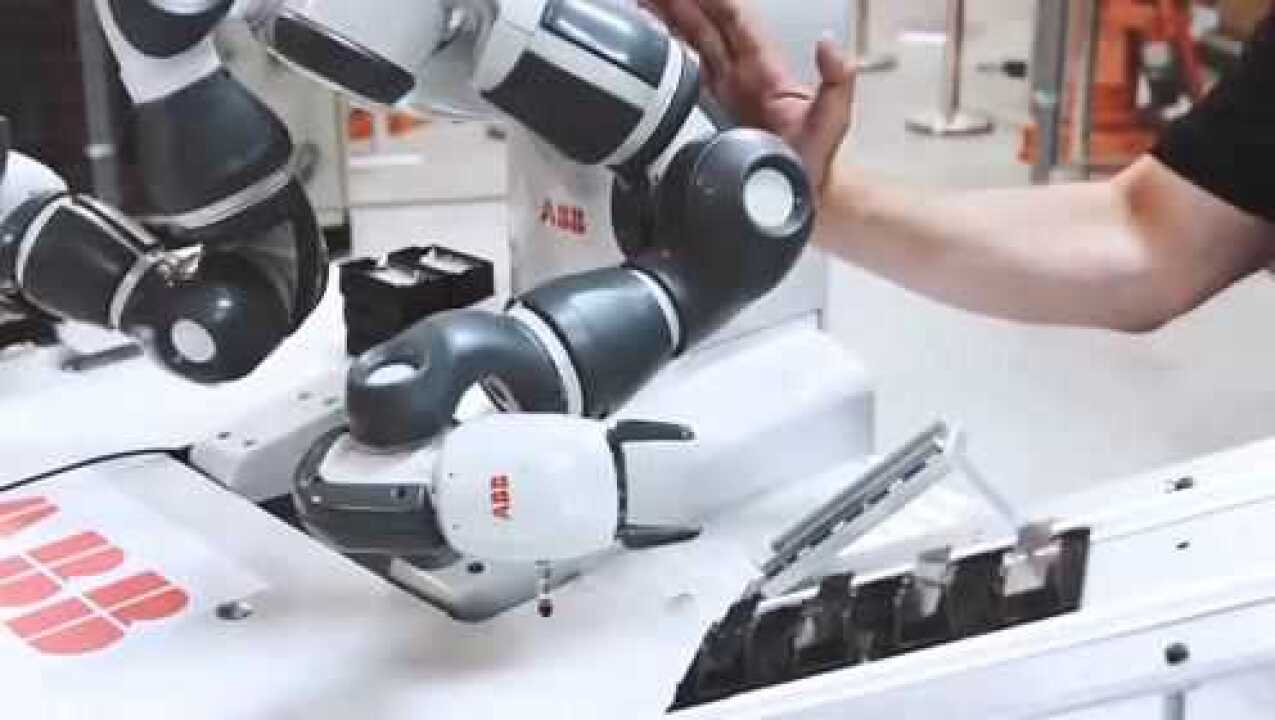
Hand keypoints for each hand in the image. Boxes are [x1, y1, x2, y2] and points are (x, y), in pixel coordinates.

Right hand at [642, 0, 854, 196]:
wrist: (800, 201)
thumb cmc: (815, 163)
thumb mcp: (832, 121)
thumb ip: (836, 83)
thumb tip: (830, 46)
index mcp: (765, 70)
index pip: (736, 22)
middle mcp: (741, 77)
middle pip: (706, 27)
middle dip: (682, 3)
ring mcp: (723, 94)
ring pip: (691, 47)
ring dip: (668, 22)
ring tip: (644, 3)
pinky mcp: (707, 115)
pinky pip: (681, 78)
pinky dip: (665, 56)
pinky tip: (649, 43)